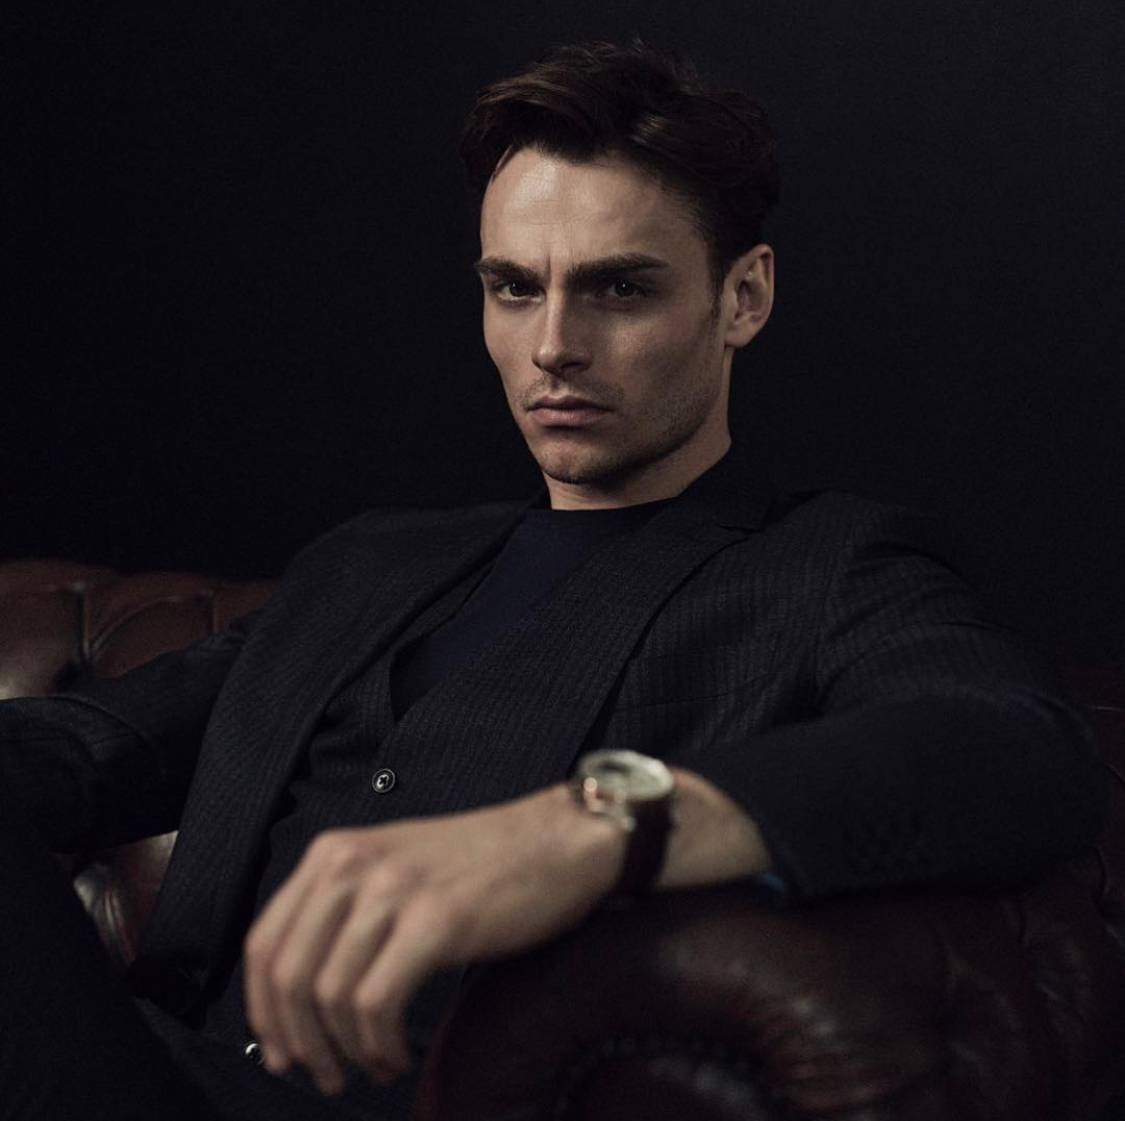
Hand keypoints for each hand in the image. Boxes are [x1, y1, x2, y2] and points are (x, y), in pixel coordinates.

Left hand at [242, 785, 621, 1093]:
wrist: (560, 839)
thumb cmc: (486, 864)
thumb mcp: (396, 869)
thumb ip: (345, 912)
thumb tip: (300, 997)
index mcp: (336, 852)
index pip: (264, 942)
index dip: (263, 1011)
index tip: (279, 1049)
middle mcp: (355, 864)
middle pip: (288, 975)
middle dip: (299, 1042)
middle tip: (324, 1074)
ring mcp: (395, 890)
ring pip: (330, 996)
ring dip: (344, 1051)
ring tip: (372, 1064)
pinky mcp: (437, 920)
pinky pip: (377, 1004)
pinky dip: (379, 1045)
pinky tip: (397, 1054)